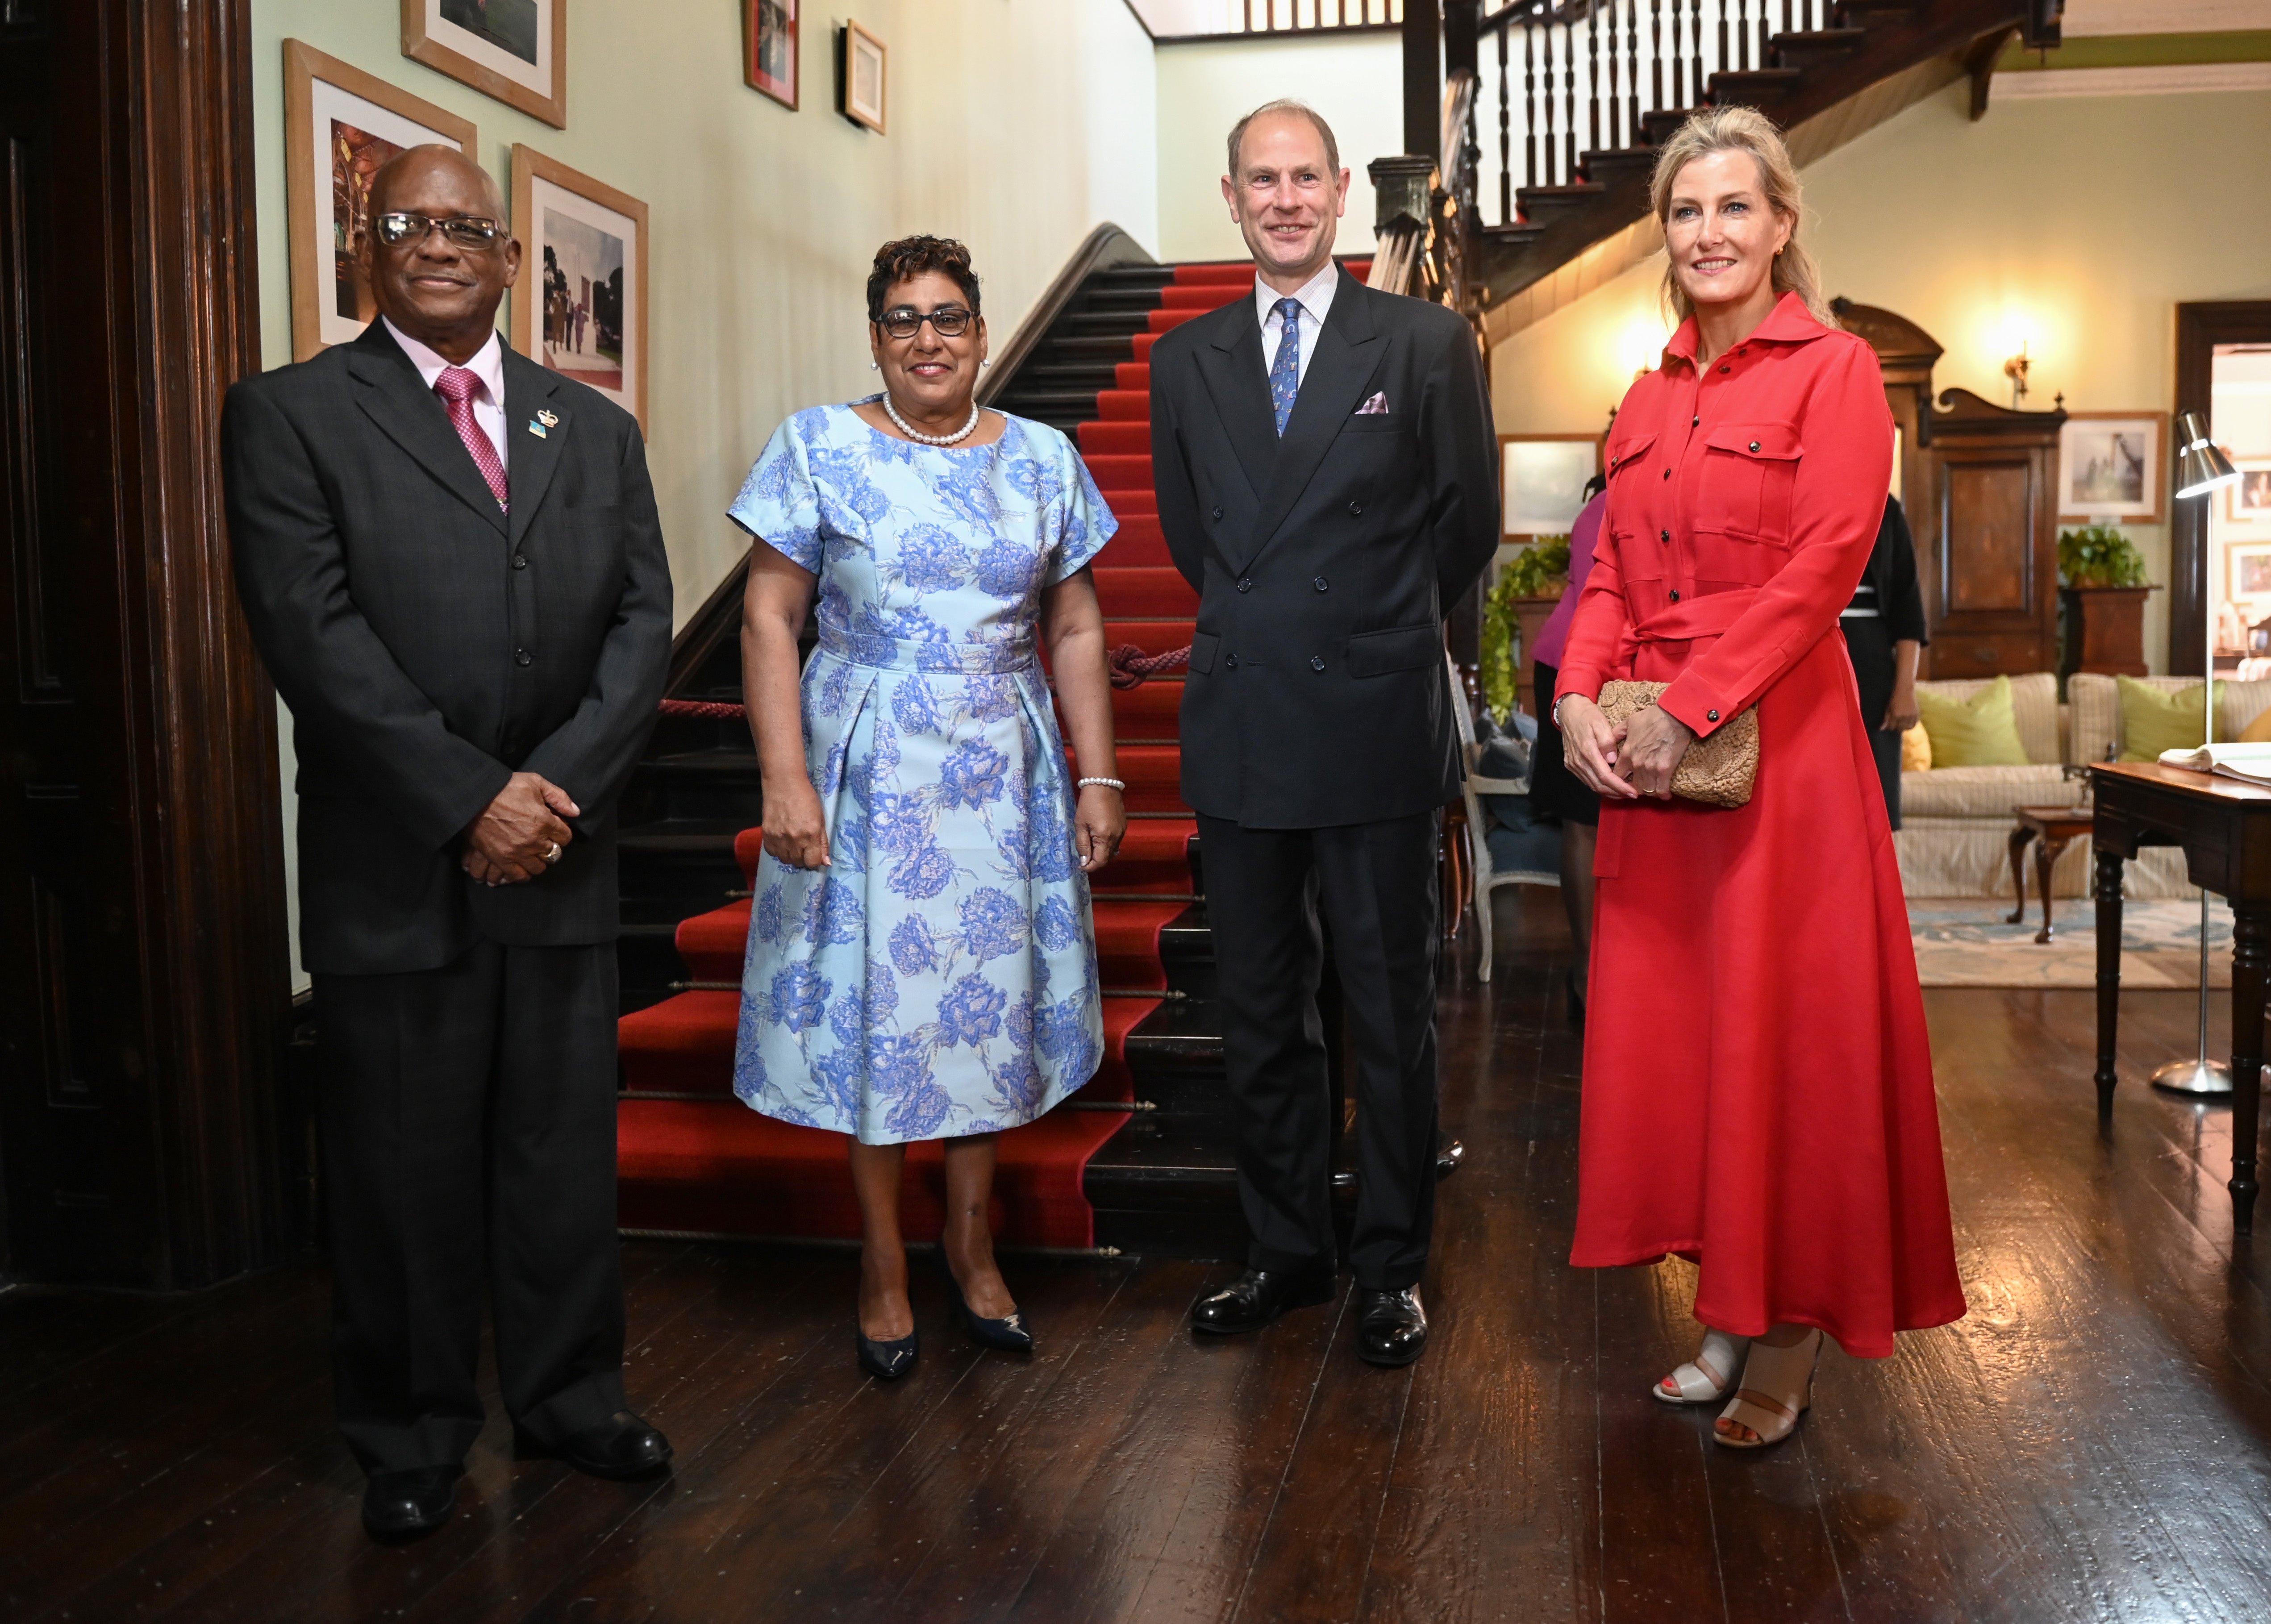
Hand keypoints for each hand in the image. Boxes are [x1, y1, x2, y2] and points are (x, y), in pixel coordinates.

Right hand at [461, 772, 577, 885]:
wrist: (474, 796)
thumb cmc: (505, 787)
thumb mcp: (535, 782)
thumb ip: (559, 797)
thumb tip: (575, 812)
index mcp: (545, 821)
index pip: (565, 837)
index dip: (561, 832)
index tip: (554, 828)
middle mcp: (534, 840)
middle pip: (554, 854)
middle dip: (551, 846)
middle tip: (543, 840)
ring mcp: (517, 852)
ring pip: (538, 868)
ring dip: (537, 861)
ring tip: (532, 853)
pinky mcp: (501, 859)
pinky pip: (518, 876)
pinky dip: (521, 874)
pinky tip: (521, 866)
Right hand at [762, 777, 830, 869]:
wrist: (784, 784)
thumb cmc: (806, 798)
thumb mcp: (820, 818)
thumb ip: (823, 842)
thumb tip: (825, 862)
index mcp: (810, 834)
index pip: (813, 862)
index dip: (815, 860)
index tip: (814, 854)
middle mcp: (794, 839)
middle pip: (799, 863)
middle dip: (803, 858)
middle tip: (804, 846)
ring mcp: (778, 838)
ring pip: (785, 860)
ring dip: (791, 855)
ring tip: (793, 842)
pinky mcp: (766, 835)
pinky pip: (772, 853)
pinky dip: (778, 850)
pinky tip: (782, 840)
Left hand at [1074, 782, 1125, 871]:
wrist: (1103, 785)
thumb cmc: (1088, 804)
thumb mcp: (1080, 825)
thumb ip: (1082, 845)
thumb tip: (1084, 862)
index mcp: (1105, 837)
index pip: (1100, 861)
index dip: (1090, 867)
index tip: (1080, 866)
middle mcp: (1117, 837)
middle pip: (1107, 858)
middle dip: (1095, 861)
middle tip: (1083, 857)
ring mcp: (1122, 831)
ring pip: (1112, 850)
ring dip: (1101, 853)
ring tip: (1089, 846)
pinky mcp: (1124, 826)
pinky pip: (1116, 842)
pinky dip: (1106, 844)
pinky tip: (1098, 837)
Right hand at [1556, 696, 1640, 800]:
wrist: (1569, 712)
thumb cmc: (1587, 716)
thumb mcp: (1601, 723)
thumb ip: (1607, 742)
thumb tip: (1612, 760)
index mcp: (1587, 751)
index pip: (1605, 777)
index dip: (1620, 787)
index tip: (1633, 792)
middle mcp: (1578, 761)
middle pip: (1598, 785)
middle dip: (1616, 793)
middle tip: (1631, 794)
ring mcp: (1573, 764)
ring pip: (1592, 785)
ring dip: (1608, 791)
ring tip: (1623, 792)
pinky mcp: (1571, 765)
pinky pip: (1586, 780)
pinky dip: (1599, 785)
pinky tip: (1610, 785)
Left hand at [1616, 704, 1696, 799]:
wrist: (1673, 716)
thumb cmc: (1652, 717)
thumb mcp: (1628, 722)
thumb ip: (1616, 734)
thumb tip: (1608, 742)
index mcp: (1626, 754)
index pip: (1615, 776)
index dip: (1618, 781)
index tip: (1623, 782)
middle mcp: (1636, 764)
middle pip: (1630, 786)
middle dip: (1633, 789)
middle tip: (1638, 789)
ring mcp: (1650, 768)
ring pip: (1645, 790)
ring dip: (1648, 792)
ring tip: (1651, 791)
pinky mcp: (1665, 770)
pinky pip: (1661, 789)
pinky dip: (1663, 794)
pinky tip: (1665, 796)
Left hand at [1883, 687, 1919, 733]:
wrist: (1905, 690)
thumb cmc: (1894, 699)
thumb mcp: (1888, 708)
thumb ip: (1886, 719)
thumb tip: (1881, 729)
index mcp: (1895, 715)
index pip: (1891, 727)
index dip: (1889, 727)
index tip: (1889, 725)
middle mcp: (1904, 716)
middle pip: (1899, 729)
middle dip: (1896, 728)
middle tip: (1895, 725)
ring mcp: (1911, 715)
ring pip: (1907, 728)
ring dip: (1904, 727)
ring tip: (1901, 724)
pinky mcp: (1916, 713)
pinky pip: (1914, 724)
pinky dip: (1910, 725)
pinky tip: (1907, 723)